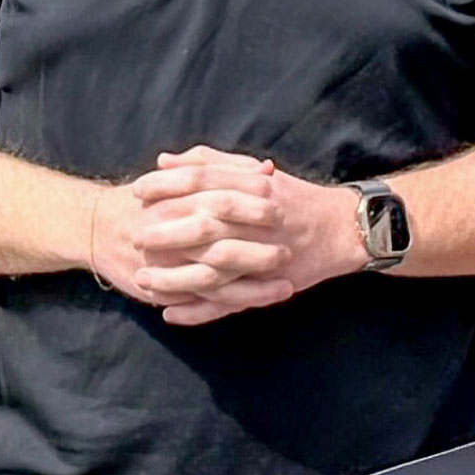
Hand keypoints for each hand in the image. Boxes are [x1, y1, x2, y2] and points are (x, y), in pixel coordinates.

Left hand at [96, 146, 363, 324]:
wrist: (340, 230)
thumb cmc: (292, 197)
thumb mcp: (252, 172)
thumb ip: (210, 162)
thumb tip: (165, 160)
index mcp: (251, 188)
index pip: (201, 182)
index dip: (166, 186)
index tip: (137, 191)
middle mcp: (256, 221)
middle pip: (202, 225)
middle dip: (165, 233)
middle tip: (134, 237)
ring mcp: (262, 257)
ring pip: (212, 271)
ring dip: (175, 278)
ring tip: (142, 282)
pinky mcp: (266, 287)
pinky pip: (228, 303)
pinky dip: (199, 312)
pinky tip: (170, 314)